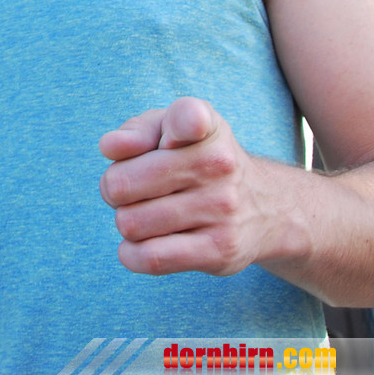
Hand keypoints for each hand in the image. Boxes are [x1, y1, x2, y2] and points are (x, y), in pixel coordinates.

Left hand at [99, 96, 264, 275]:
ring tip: (146, 214)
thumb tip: (110, 148)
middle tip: (133, 190)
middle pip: (121, 185)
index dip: (173, 127)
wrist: (263, 206)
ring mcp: (221, 208)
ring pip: (130, 224)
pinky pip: (150, 258)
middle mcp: (218, 163)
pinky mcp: (219, 250)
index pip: (188, 117)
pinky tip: (141, 243)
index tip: (169, 140)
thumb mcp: (170, 129)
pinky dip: (132, 253)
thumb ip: (136, 130)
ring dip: (127, 222)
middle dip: (114, 189)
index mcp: (204, 124)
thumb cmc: (195, 159)